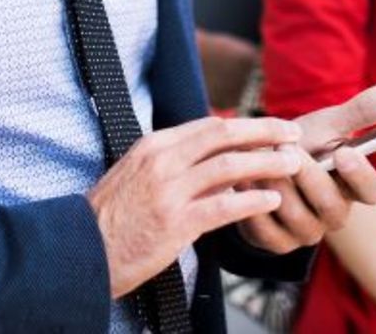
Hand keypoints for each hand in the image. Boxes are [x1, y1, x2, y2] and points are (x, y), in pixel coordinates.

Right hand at [87, 115, 303, 297]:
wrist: (80, 250)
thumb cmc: (112, 218)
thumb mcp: (137, 176)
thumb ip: (173, 164)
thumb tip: (214, 159)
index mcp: (154, 145)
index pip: (210, 125)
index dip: (247, 125)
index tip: (273, 127)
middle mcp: (162, 161)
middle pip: (224, 135)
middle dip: (265, 132)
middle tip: (294, 134)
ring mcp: (168, 191)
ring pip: (229, 166)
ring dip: (267, 163)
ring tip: (294, 165)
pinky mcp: (174, 223)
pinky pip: (223, 207)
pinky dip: (251, 201)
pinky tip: (272, 201)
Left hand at [236, 81, 375, 252]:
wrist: (256, 163)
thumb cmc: (299, 143)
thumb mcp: (327, 125)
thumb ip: (360, 111)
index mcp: (354, 187)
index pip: (372, 191)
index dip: (361, 175)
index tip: (343, 152)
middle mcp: (336, 214)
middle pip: (331, 204)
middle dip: (307, 175)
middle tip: (285, 148)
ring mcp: (308, 232)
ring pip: (297, 216)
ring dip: (276, 185)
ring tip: (257, 162)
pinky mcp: (278, 243)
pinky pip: (266, 229)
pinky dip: (252, 201)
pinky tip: (242, 179)